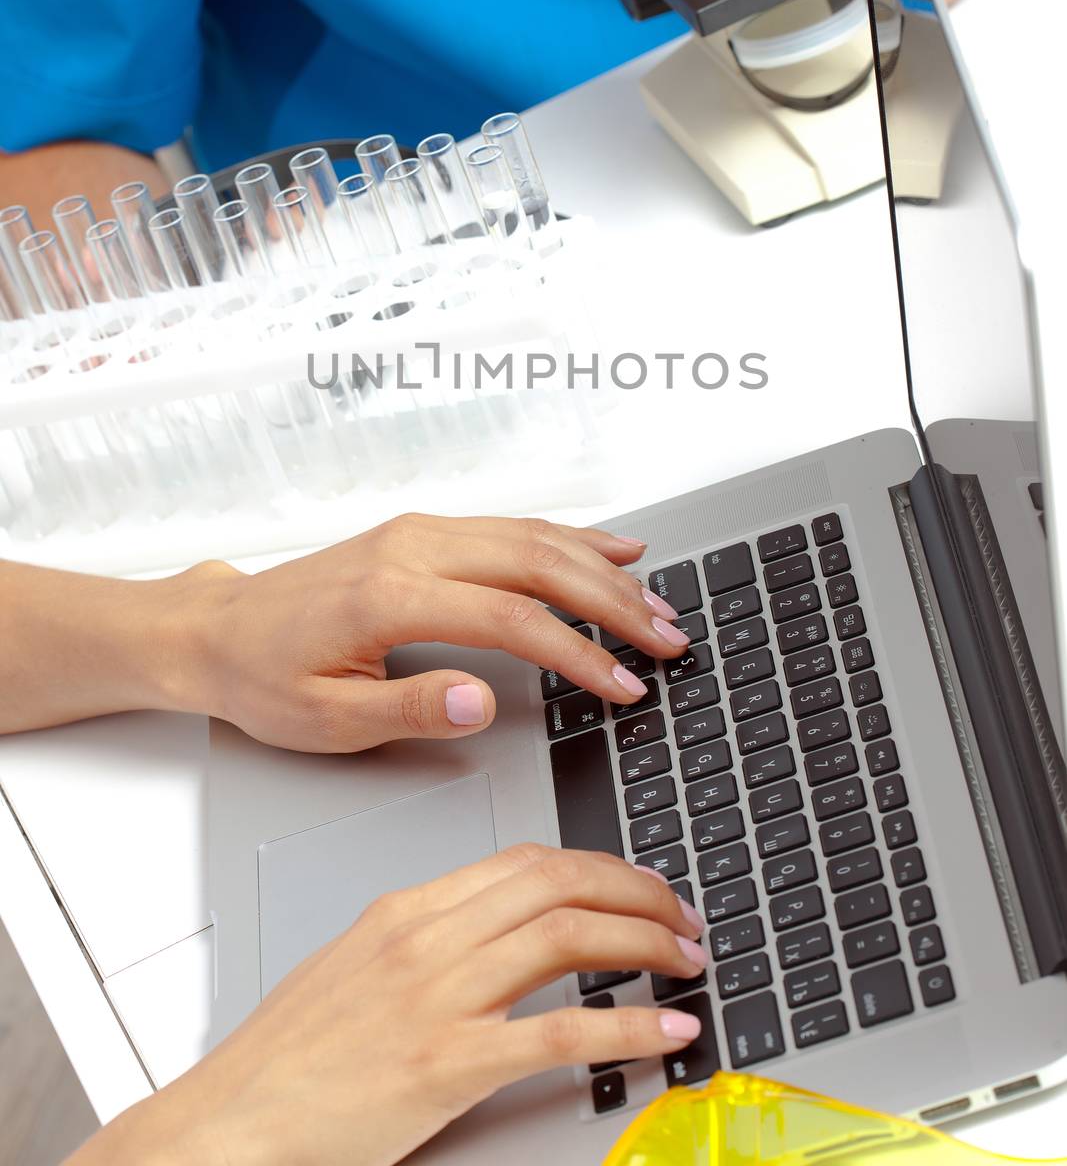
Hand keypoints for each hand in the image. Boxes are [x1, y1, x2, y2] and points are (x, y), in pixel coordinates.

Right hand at [73, 845, 707, 1165]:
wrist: (226, 1126)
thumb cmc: (281, 1063)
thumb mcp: (351, 973)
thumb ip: (421, 945)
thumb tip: (491, 937)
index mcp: (404, 912)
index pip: (524, 861)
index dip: (598, 866)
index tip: (637, 884)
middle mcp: (425, 938)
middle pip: (557, 882)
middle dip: (635, 891)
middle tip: (680, 916)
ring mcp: (437, 997)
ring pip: (568, 935)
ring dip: (644, 941)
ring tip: (686, 959)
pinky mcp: (447, 1064)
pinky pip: (559, 1031)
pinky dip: (626, 1024)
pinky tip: (663, 1029)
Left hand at [174, 512, 690, 750]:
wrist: (216, 630)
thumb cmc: (263, 678)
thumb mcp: (325, 719)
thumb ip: (409, 708)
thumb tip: (482, 704)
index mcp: (392, 597)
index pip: (512, 620)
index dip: (578, 655)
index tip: (623, 685)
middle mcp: (413, 549)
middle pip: (538, 563)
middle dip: (613, 601)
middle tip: (669, 637)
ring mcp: (420, 533)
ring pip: (531, 536)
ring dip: (601, 567)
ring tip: (657, 600)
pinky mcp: (422, 533)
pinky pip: (510, 527)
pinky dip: (567, 536)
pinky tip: (608, 547)